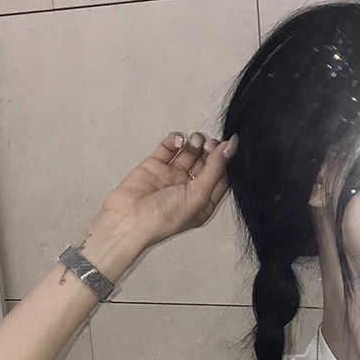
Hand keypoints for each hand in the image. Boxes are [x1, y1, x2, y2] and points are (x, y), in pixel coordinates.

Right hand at [97, 130, 237, 249]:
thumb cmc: (165, 216)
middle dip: (210, 150)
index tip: (227, 144)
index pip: (220, 177)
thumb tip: (230, 146)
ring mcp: (172, 176)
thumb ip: (215, 169)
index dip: (225, 161)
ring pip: (189, 152)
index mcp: (203, 202)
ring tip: (193, 141)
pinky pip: (169, 148)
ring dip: (194, 143)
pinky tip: (177, 141)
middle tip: (208, 143)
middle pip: (206, 162)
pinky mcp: (155, 165)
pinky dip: (174, 140)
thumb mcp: (198, 196)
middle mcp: (189, 189)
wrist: (128, 219)